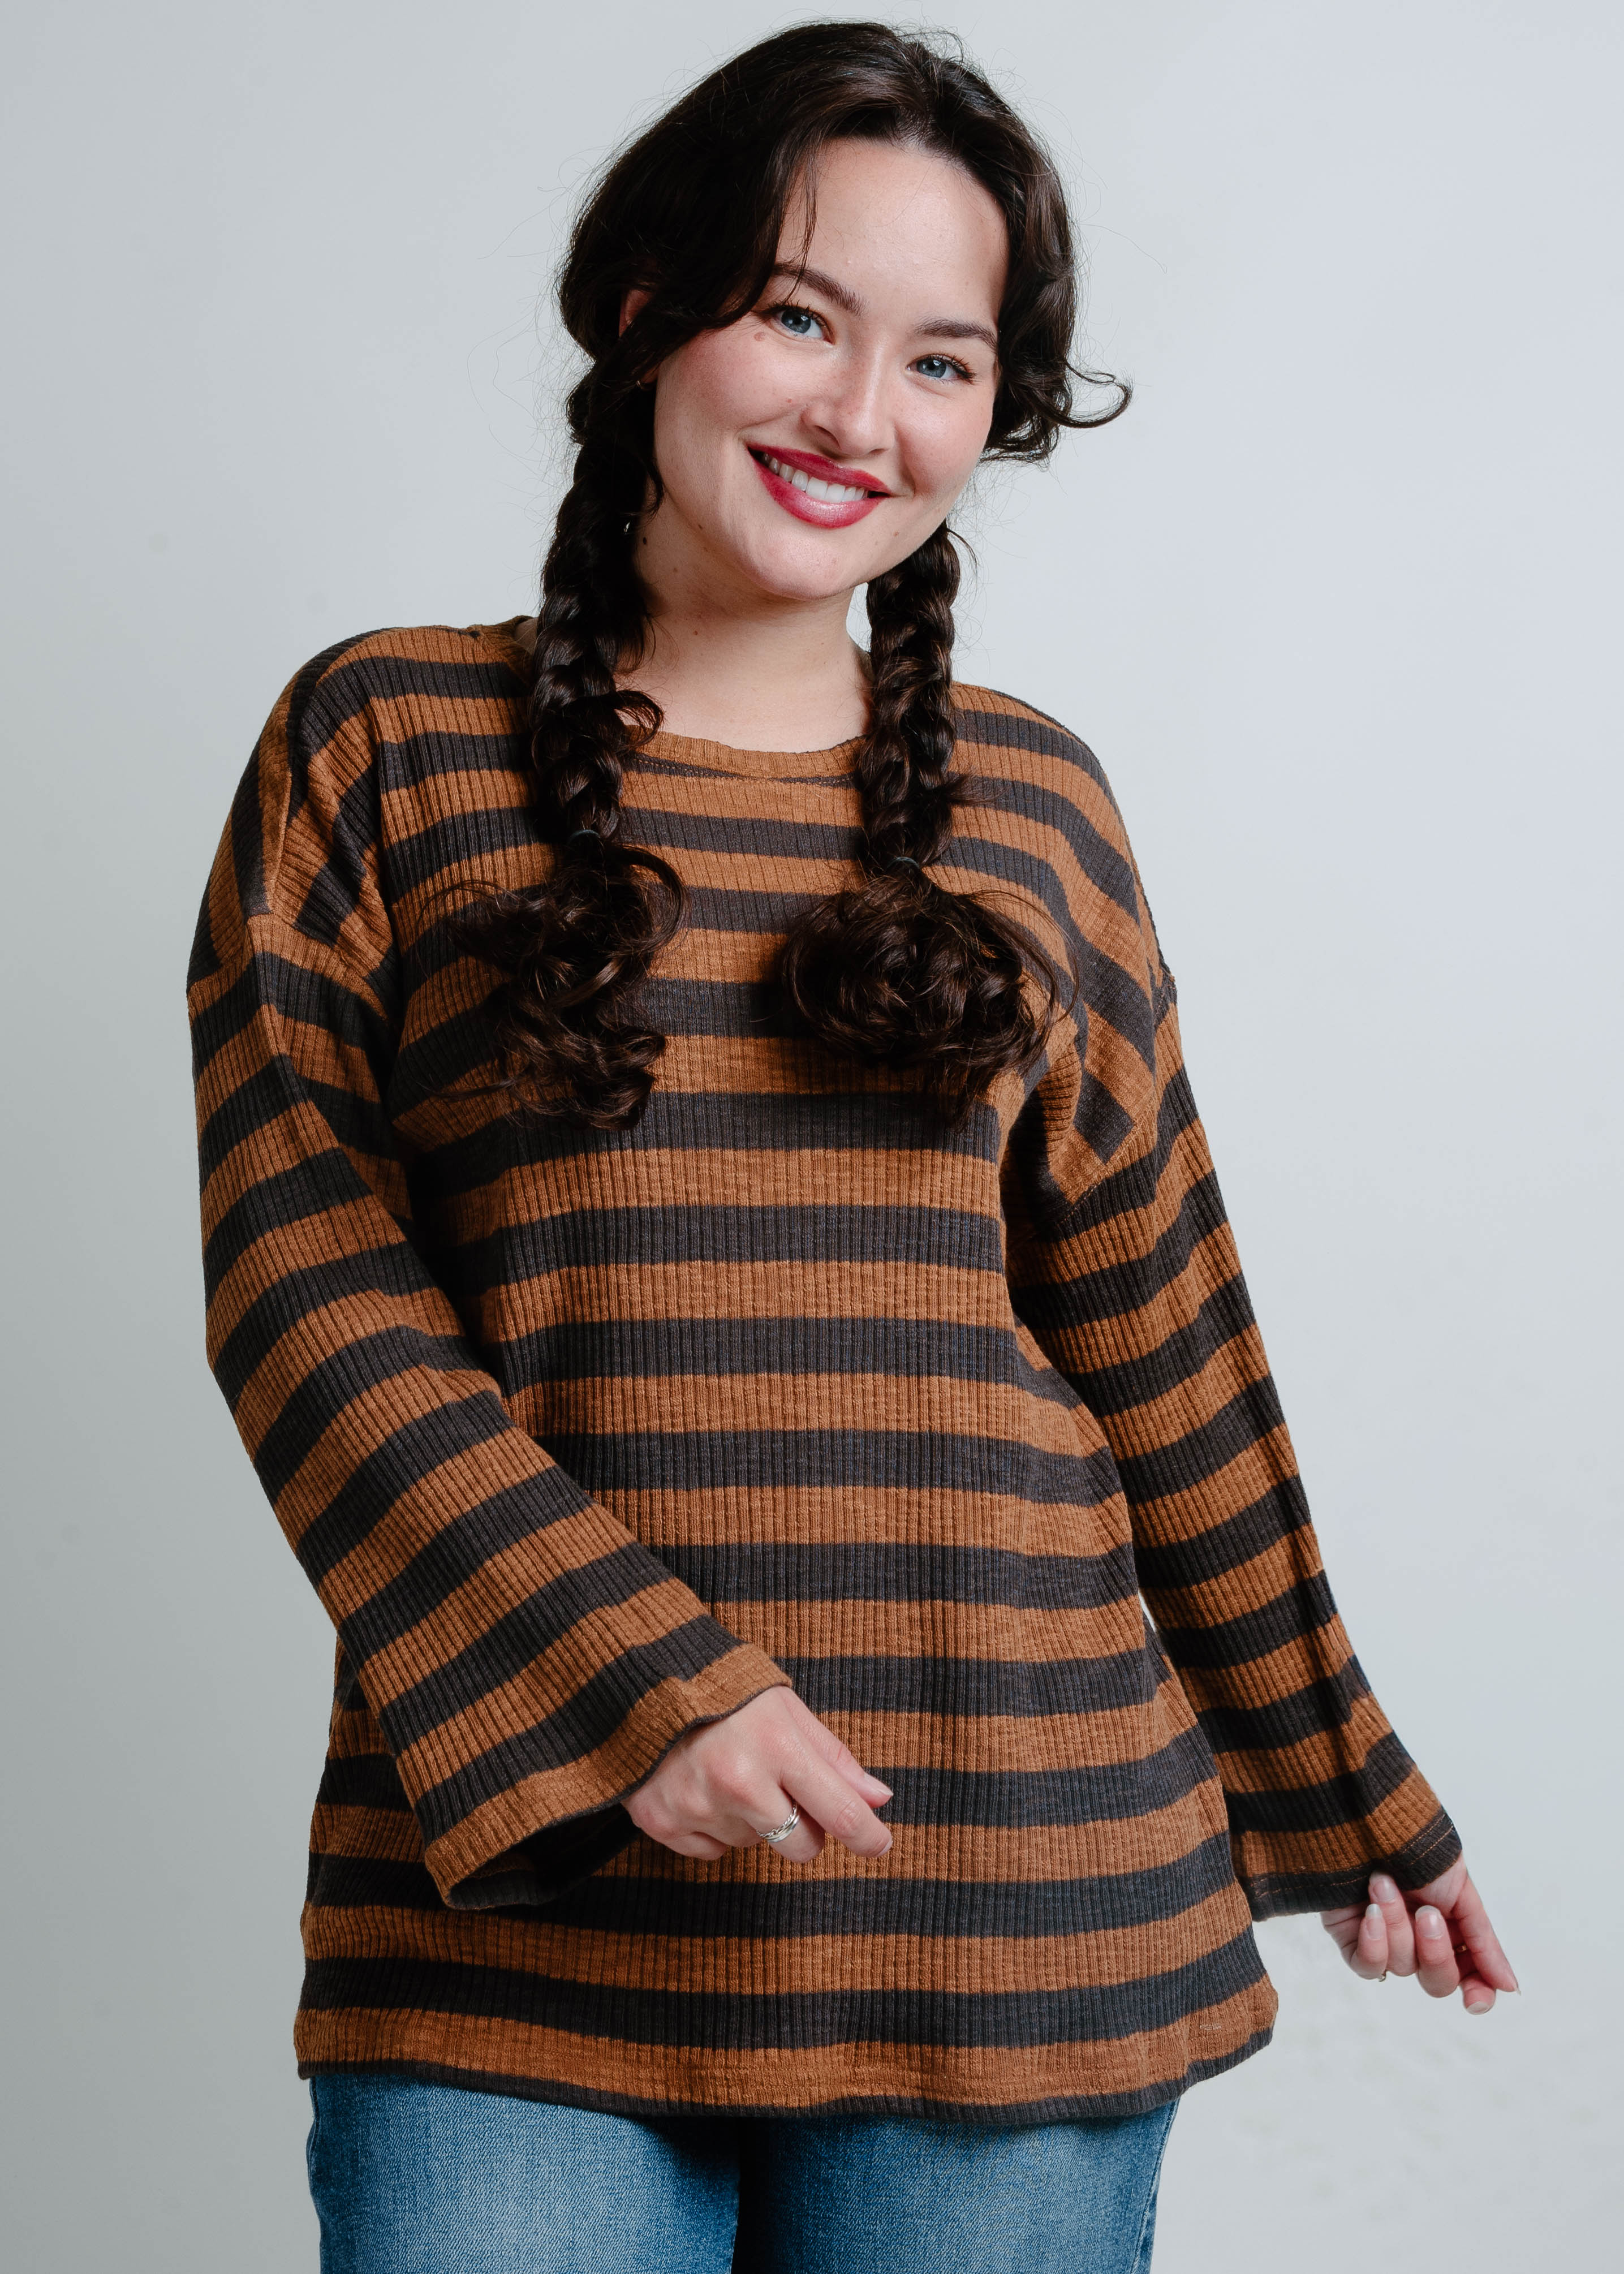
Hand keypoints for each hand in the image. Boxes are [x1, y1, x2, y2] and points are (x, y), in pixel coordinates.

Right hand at [622, 1686, 893, 1865]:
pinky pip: (712, 1852)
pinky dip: (714, 1828)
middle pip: (801, 1846)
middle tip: (785, 1794)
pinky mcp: (663, 1822)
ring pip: (754, 1845)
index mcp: (777, 1746)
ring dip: (752, 1820)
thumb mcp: (787, 1711)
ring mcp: (698, 1805)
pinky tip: (701, 1788)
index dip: (868, 1835)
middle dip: (805, 1829)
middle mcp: (739, 1781)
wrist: (642, 1683)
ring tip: (728, 1773)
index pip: (841, 1812)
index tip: (880, 1843)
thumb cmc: (727, 1695)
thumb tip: (879, 1799)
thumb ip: (833, 1758)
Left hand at [1321, 1858, 1517, 2013]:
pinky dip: (1372, 1943)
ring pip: (1401, 1966)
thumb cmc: (1415, 1847)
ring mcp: (1386, 1942)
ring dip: (1396, 1923)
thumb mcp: (1459, 1889)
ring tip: (1384, 1882)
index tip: (1474, 2001)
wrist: (1366, 1820)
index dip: (1476, 1993)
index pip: (1469, 1977)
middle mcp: (1419, 1941)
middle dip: (1434, 1950)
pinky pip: (1367, 1967)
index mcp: (1452, 1929)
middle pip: (1437, 1982)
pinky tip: (1369, 1912)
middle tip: (1425, 1911)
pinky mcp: (1352, 1940)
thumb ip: (1483, 1940)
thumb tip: (1509, 1986)